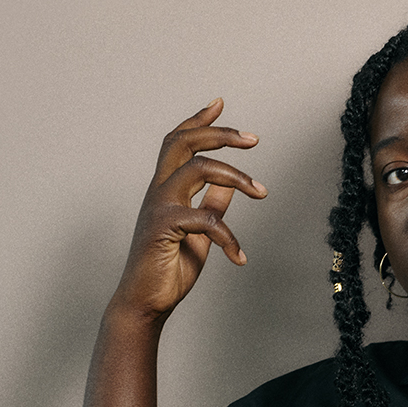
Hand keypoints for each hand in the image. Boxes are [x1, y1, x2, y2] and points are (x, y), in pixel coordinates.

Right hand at [112, 98, 266, 320]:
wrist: (145, 303)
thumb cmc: (168, 268)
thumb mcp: (200, 232)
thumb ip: (213, 205)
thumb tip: (232, 185)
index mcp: (166, 189)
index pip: (178, 143)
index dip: (198, 120)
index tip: (220, 103)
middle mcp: (158, 191)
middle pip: (184, 142)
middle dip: (220, 133)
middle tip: (254, 138)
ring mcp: (158, 207)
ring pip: (199, 168)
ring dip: (237, 176)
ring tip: (262, 192)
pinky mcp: (163, 227)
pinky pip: (206, 219)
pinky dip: (230, 238)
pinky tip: (239, 258)